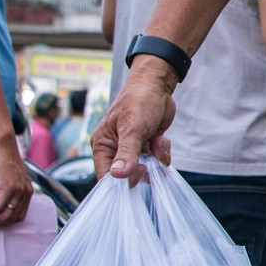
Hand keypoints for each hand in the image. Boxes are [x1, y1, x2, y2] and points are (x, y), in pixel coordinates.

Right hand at [0, 135, 32, 225]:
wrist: (1, 146)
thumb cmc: (2, 160)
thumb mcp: (7, 179)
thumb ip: (5, 193)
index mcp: (27, 190)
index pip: (20, 215)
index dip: (6, 222)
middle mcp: (25, 191)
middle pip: (13, 218)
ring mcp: (18, 190)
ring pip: (5, 215)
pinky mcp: (8, 187)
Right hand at [94, 57, 177, 182]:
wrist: (156, 85)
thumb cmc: (138, 100)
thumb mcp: (132, 127)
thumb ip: (127, 152)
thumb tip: (118, 175)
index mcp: (103, 146)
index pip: (106, 176)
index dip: (123, 180)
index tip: (140, 171)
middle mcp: (115, 150)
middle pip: (128, 176)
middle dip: (143, 169)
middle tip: (151, 156)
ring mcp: (133, 149)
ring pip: (146, 170)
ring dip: (156, 159)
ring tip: (157, 141)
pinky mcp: (147, 147)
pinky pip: (156, 161)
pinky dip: (162, 153)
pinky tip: (161, 138)